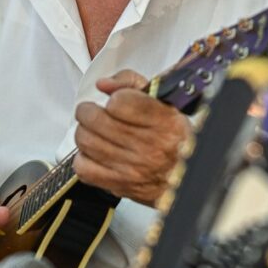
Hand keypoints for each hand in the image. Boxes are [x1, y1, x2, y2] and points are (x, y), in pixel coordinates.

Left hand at [74, 71, 188, 205]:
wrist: (184, 177)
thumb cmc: (173, 138)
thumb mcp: (163, 102)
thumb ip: (131, 83)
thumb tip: (104, 85)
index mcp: (164, 121)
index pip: (120, 102)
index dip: (114, 98)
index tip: (117, 102)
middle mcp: (150, 146)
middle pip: (95, 120)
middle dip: (90, 111)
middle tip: (93, 112)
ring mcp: (133, 168)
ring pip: (86, 141)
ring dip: (85, 132)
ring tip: (94, 132)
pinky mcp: (119, 185)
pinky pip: (83, 167)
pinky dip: (83, 158)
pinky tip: (95, 154)